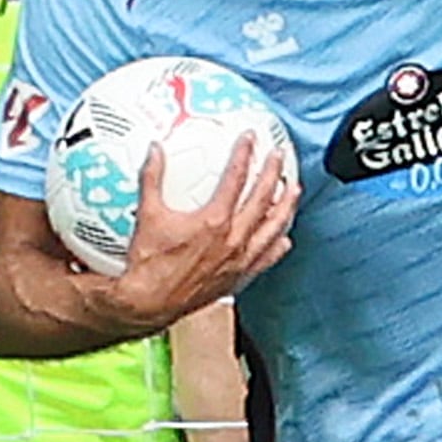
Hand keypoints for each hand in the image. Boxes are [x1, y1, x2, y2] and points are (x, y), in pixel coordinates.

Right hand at [106, 136, 296, 331]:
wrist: (150, 303)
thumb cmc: (149, 264)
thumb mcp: (148, 214)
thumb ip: (152, 178)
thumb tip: (154, 151)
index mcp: (214, 221)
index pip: (235, 179)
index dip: (244, 154)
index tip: (249, 139)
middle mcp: (233, 240)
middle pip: (262, 199)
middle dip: (272, 174)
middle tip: (278, 157)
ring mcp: (239, 260)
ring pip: (272, 229)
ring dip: (285, 207)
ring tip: (294, 192)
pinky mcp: (239, 278)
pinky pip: (266, 259)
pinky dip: (277, 246)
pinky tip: (284, 239)